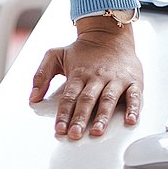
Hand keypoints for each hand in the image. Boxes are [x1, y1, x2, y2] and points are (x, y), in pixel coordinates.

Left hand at [30, 16, 142, 139]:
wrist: (109, 34)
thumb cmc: (83, 50)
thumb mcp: (56, 55)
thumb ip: (41, 75)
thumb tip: (32, 97)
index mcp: (78, 74)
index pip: (69, 97)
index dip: (63, 114)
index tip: (59, 129)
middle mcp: (96, 77)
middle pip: (87, 100)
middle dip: (80, 118)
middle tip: (75, 134)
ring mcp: (115, 79)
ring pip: (108, 99)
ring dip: (103, 116)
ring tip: (97, 131)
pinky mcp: (132, 80)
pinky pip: (134, 96)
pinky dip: (133, 108)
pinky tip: (131, 120)